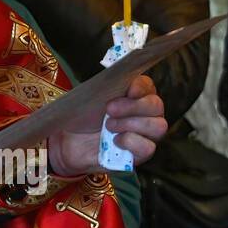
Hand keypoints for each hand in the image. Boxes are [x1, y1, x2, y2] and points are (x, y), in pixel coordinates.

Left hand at [47, 75, 167, 175]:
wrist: (69, 140)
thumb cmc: (82, 115)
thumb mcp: (93, 94)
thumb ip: (110, 83)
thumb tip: (122, 73)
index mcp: (134, 95)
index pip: (149, 86)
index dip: (141, 87)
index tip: (128, 89)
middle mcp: (145, 114)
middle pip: (157, 106)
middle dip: (133, 106)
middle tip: (109, 109)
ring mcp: (145, 135)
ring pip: (158, 126)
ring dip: (131, 124)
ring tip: (109, 126)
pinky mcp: (140, 154)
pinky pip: (148, 147)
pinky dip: (130, 142)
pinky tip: (115, 141)